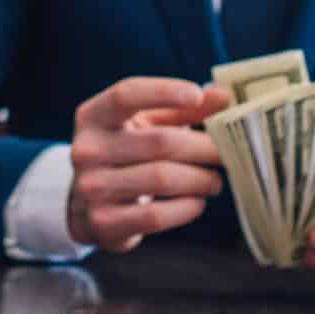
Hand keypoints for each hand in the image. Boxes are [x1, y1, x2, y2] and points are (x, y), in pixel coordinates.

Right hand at [66, 78, 230, 251]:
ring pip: (162, 178)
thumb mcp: (145, 125)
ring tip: (215, 180)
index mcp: (93, 116)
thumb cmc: (126, 154)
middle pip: (159, 142)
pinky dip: (186, 207)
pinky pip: (156, 215)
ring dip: (200, 179)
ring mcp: (92, 187)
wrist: (87, 205)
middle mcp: (87, 149)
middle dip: (203, 147)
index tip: (196, 95)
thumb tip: (223, 96)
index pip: (126, 94)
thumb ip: (182, 109)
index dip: (163, 91)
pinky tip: (197, 201)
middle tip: (228, 153)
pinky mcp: (104, 222)